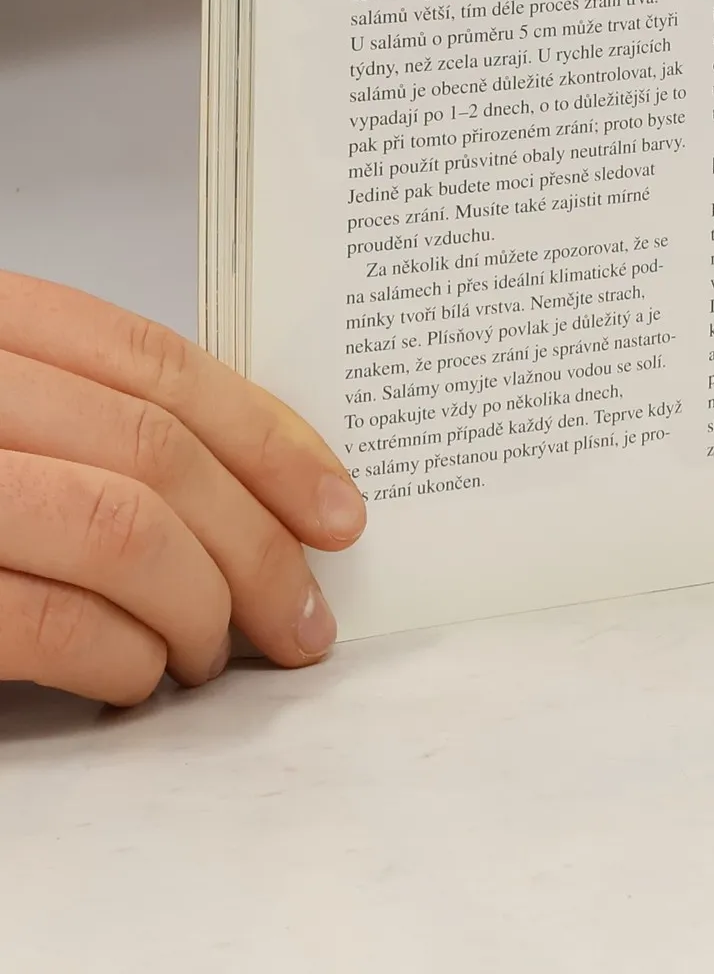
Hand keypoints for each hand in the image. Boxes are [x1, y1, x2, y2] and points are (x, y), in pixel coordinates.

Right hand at [0, 271, 365, 704]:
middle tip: (306, 616)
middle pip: (155, 452)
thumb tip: (250, 481)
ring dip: (201, 607)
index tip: (338, 507)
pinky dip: (117, 657)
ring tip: (222, 654)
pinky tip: (135, 678)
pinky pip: (45, 623)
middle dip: (259, 543)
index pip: (159, 364)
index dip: (269, 439)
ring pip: (119, 531)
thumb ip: (80, 410)